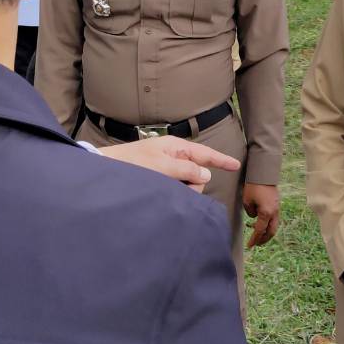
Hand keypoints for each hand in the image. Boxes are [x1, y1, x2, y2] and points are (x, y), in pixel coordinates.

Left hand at [98, 136, 238, 191]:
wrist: (107, 169)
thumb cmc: (131, 163)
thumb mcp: (161, 166)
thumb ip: (186, 170)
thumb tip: (205, 176)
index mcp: (175, 147)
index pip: (205, 154)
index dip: (221, 160)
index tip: (236, 165)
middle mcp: (173, 157)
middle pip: (197, 173)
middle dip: (193, 184)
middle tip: (175, 187)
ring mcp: (166, 170)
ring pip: (187, 184)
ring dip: (180, 190)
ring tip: (160, 190)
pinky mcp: (159, 180)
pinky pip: (176, 188)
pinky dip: (173, 193)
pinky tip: (161, 195)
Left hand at [243, 184, 279, 248]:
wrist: (264, 174)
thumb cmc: (253, 187)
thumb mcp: (247, 201)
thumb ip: (250, 213)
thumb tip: (254, 218)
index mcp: (266, 213)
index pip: (260, 231)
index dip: (254, 239)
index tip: (249, 246)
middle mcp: (274, 213)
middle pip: (271, 232)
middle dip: (263, 239)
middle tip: (256, 244)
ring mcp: (277, 209)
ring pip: (274, 226)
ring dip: (266, 231)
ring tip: (256, 233)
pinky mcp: (277, 205)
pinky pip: (273, 219)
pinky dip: (267, 224)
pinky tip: (259, 221)